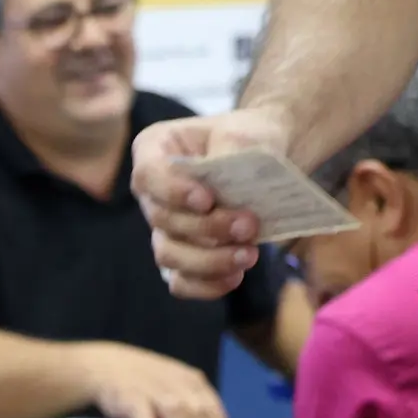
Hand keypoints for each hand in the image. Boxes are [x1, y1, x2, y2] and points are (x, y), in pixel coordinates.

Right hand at [80, 342, 232, 417]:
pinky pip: (143, 414)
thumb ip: (191, 411)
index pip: (215, 412)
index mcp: (193, 382)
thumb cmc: (144, 383)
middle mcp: (177, 384)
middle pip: (199, 412)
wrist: (106, 366)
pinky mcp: (131, 395)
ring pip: (176, 411)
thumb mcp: (175, 388)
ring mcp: (153, 389)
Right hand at [132, 106, 292, 298]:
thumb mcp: (245, 132)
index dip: (173, 192)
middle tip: (249, 226)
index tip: (207, 200)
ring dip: (209, 261)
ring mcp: (163, 228)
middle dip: (206, 228)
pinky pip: (180, 282)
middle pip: (162, 220)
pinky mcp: (181, 257)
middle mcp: (152, 192)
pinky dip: (206, 285)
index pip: (148, 175)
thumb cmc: (250, 138)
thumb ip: (231, 150)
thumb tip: (222, 189)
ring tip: (249, 254)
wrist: (269, 159)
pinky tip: (235, 276)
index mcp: (155, 150)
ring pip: (168, 255)